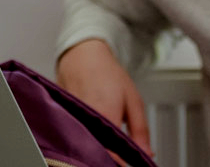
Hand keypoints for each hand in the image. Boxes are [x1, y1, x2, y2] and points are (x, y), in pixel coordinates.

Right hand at [56, 38, 152, 155]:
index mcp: (106, 116)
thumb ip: (141, 131)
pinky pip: (74, 134)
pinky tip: (89, 135)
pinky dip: (82, 137)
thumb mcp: (134, 101)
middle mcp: (85, 119)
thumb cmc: (108, 74)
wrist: (82, 54)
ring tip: (104, 144)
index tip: (127, 162)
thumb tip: (147, 154)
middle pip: (96, 150)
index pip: (112, 154)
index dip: (120, 162)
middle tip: (117, 156)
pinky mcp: (62, 117)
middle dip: (107, 157)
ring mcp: (71, 118)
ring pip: (84, 143)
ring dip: (94, 146)